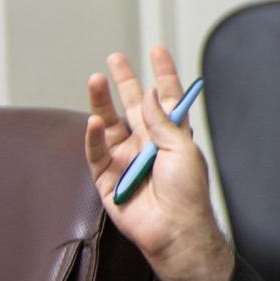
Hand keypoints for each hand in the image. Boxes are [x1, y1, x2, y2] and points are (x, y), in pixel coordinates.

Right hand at [84, 46, 232, 280]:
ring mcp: (126, 159)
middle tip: (115, 59)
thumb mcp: (182, 150)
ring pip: (109, 124)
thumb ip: (163, 121)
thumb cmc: (187, 193)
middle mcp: (148, 143)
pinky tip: (94, 121)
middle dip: (125, 81)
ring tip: (97, 79)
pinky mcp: (108, 178)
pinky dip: (93, 137)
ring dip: (101, 101)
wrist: (174, 229)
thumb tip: (150, 92)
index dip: (163, 74)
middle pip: (134, 105)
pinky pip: (96, 153)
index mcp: (172, 136)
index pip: (167, 99)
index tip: (157, 50)